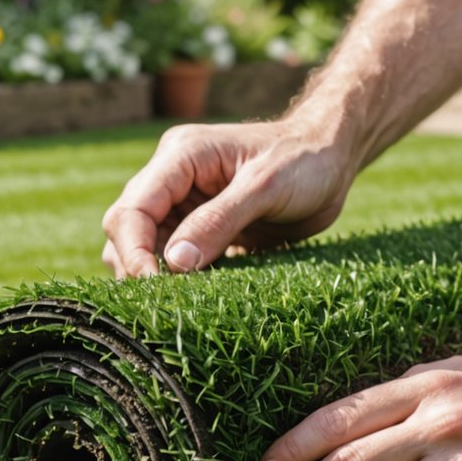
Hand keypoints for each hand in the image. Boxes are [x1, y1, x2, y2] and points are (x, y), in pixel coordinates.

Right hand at [101, 117, 354, 277]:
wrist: (333, 159)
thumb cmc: (304, 161)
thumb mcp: (264, 188)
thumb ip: (218, 221)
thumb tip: (173, 263)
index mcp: (180, 158)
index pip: (132, 209)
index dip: (134, 252)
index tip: (154, 286)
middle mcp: (175, 181)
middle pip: (128, 230)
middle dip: (137, 267)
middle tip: (166, 302)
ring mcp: (188, 206)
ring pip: (148, 248)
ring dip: (157, 277)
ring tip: (181, 303)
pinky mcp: (205, 230)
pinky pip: (179, 260)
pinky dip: (182, 281)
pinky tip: (198, 298)